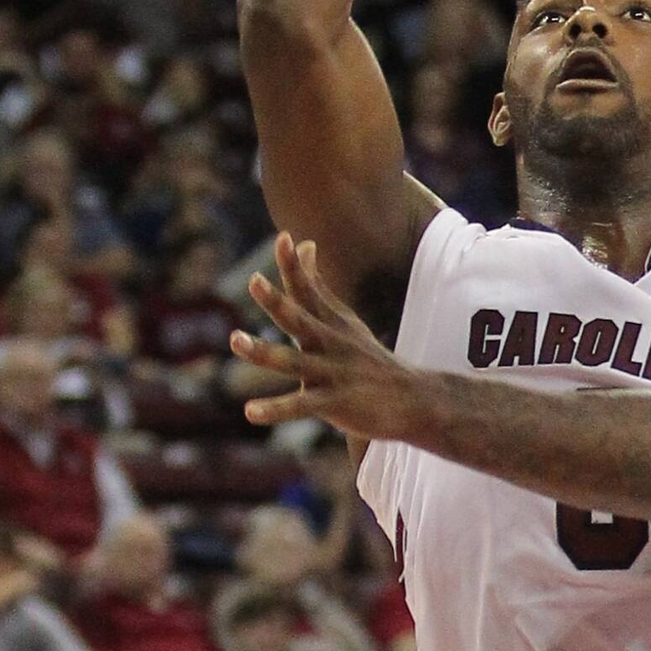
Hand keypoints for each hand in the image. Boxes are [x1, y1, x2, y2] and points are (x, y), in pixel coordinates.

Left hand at [232, 232, 423, 441]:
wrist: (415, 399)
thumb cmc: (369, 358)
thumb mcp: (344, 318)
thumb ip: (317, 286)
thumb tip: (305, 245)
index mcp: (330, 323)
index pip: (309, 290)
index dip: (294, 265)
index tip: (284, 238)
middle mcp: (329, 343)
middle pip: (299, 319)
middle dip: (277, 301)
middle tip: (254, 281)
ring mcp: (332, 373)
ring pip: (293, 361)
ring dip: (263, 351)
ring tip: (235, 340)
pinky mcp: (335, 402)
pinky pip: (301, 406)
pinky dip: (276, 409)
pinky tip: (250, 412)